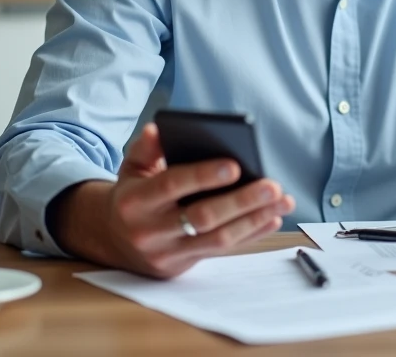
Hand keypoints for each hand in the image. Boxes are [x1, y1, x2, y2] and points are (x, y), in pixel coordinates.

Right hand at [102, 123, 295, 278]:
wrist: (114, 240)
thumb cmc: (133, 195)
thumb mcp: (131, 168)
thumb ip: (146, 148)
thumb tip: (159, 130)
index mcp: (135, 201)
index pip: (172, 185)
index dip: (203, 176)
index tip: (236, 165)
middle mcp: (150, 230)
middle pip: (202, 217)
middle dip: (241, 201)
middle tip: (271, 185)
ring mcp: (167, 253)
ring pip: (218, 239)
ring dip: (254, 220)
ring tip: (282, 201)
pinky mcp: (183, 266)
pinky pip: (223, 251)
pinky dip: (251, 235)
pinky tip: (272, 218)